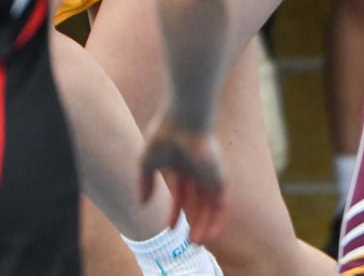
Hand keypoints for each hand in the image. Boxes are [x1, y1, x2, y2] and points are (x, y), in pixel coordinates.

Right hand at [139, 115, 225, 241]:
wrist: (183, 121)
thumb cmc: (164, 135)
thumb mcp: (147, 162)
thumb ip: (144, 182)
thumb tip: (141, 203)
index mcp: (182, 168)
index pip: (181, 195)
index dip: (175, 212)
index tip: (169, 228)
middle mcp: (197, 173)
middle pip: (198, 204)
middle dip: (194, 223)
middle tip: (188, 242)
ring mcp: (210, 176)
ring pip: (210, 207)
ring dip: (205, 225)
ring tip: (197, 242)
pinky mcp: (219, 178)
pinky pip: (221, 204)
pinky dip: (217, 219)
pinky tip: (210, 233)